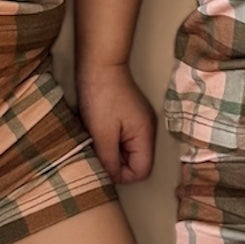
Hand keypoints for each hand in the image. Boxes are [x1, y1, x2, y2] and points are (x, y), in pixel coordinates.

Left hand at [76, 61, 156, 183]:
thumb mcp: (102, 134)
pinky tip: (99, 129)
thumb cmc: (101, 95)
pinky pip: (123, 139)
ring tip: (96, 137)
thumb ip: (109, 160)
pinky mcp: (130, 116)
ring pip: (127, 151)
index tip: (102, 163)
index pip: (141, 171)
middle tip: (96, 148)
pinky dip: (110, 139)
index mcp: (145, 135)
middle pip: (135, 162)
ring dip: (111, 149)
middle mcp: (147, 130)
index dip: (121, 174)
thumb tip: (112, 178)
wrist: (99, 65)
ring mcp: (140, 122)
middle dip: (115, 161)